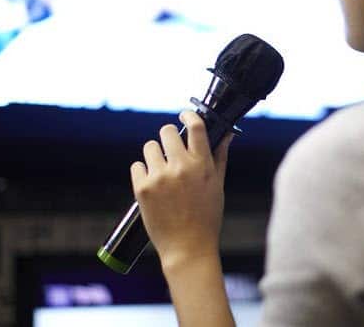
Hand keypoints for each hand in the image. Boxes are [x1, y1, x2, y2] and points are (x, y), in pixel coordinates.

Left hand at [131, 111, 231, 270]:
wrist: (188, 248)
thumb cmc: (206, 217)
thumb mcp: (218, 185)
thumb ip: (220, 156)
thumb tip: (227, 133)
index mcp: (202, 165)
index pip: (195, 126)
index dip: (189, 114)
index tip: (185, 114)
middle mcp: (180, 168)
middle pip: (167, 131)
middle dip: (168, 137)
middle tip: (171, 150)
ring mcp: (160, 177)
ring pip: (149, 147)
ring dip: (154, 155)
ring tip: (162, 172)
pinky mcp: (142, 188)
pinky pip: (137, 166)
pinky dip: (142, 173)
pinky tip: (152, 185)